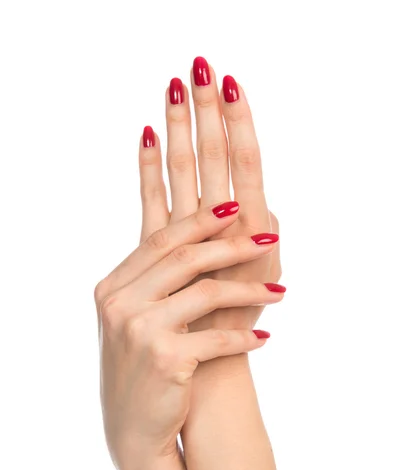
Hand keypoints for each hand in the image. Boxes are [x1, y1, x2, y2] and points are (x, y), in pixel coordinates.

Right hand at [94, 203, 284, 469]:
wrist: (131, 430)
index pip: (161, 241)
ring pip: (207, 293)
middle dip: (233, 245)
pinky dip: (245, 337)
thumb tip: (201, 241)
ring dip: (250, 291)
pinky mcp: (165, 360)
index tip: (234, 207)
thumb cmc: (141, 370)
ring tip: (280, 293)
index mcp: (112, 288)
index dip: (199, 221)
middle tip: (268, 240)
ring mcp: (140, 331)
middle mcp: (120, 304)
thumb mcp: (134, 320)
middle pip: (186, 257)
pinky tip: (263, 337)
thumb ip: (152, 281)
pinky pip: (218, 338)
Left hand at [156, 58, 282, 331]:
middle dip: (209, 110)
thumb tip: (249, 204)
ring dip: (182, 126)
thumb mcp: (254, 274)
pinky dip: (148, 167)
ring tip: (176, 84)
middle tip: (202, 64)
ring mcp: (192, 236)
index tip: (227, 83)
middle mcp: (226, 228)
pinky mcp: (163, 251)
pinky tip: (144, 134)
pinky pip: (153, 200)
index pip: (243, 162)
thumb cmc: (234, 321)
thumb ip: (252, 235)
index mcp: (252, 230)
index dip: (236, 122)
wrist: (209, 367)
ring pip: (187, 169)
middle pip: (216, 156)